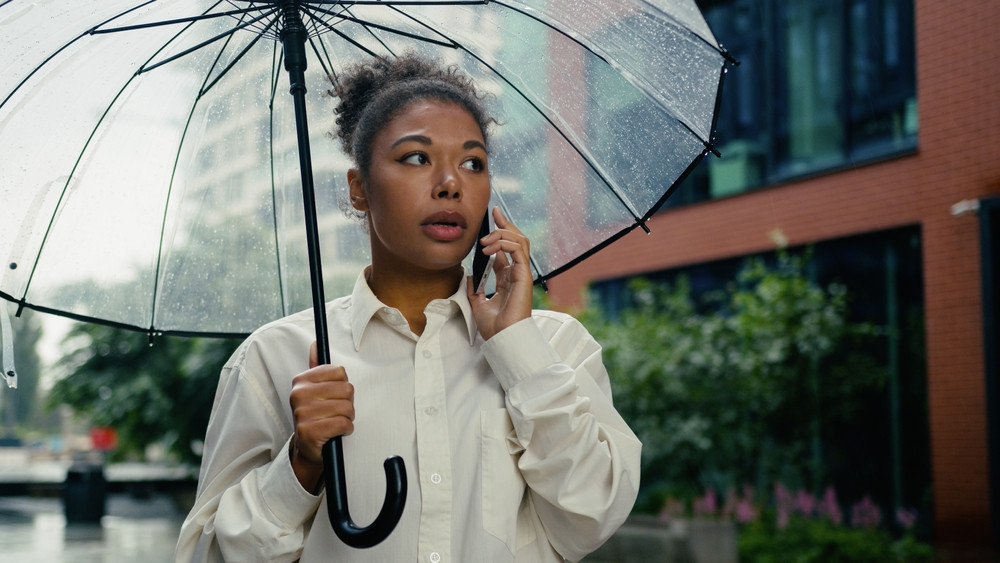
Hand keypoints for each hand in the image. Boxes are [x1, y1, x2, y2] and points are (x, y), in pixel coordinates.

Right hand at [288, 341, 354, 491]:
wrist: (307, 447)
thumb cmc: (316, 415)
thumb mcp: (314, 390)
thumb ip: (316, 367)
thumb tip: (315, 343)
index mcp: (301, 381)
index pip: (340, 372)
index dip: (343, 386)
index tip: (334, 396)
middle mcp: (298, 395)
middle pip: (347, 390)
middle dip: (348, 403)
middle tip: (336, 412)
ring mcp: (302, 413)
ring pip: (347, 408)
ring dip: (347, 418)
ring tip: (335, 422)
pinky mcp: (309, 431)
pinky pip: (343, 423)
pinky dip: (346, 429)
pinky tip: (337, 432)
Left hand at [467, 206, 531, 339]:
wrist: (502, 338)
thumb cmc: (494, 326)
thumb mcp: (477, 303)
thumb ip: (474, 288)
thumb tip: (468, 274)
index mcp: (508, 277)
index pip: (507, 248)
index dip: (500, 231)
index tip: (492, 217)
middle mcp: (516, 273)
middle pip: (516, 240)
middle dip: (506, 224)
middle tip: (494, 213)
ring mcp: (522, 273)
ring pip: (520, 241)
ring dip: (502, 234)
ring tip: (484, 241)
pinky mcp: (524, 275)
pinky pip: (518, 250)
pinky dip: (504, 243)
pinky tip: (489, 248)